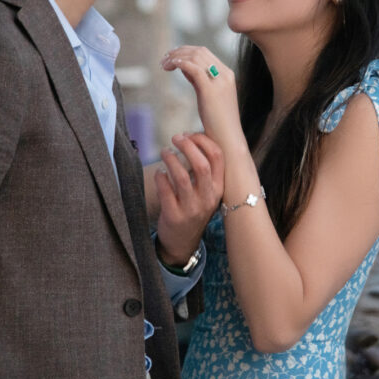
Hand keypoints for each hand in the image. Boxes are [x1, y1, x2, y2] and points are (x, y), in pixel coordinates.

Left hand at [154, 132, 223, 264]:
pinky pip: (165, 190)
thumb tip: (195, 138)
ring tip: (165, 152)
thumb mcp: (207, 192)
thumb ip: (205, 170)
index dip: (203, 141)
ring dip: (171, 159)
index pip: (218, 157)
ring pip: (181, 176)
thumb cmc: (194, 209)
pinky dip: (160, 176)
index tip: (190, 134)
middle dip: (188, 146)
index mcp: (219, 188)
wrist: (182, 243)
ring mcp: (191, 208)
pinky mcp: (174, 216)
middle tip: (176, 138)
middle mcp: (208, 198)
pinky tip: (159, 172)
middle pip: (201, 164)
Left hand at [161, 46, 243, 151]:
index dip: (186, 51)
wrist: (227, 138)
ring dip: (177, 57)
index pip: (204, 53)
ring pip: (196, 57)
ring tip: (164, 64)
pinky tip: (171, 66)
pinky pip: (194, 68)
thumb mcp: (208, 95)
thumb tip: (185, 68)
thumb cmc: (217, 121)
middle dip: (179, 52)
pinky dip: (181, 63)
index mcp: (226, 74)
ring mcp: (219, 81)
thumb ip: (199, 80)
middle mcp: (225, 74)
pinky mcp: (211, 90)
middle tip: (164, 59)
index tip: (171, 57)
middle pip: (199, 51)